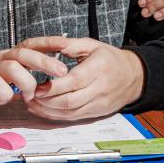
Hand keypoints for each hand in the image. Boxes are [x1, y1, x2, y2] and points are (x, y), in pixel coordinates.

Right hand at [0, 36, 68, 119]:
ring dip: (26, 83)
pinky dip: (5, 94)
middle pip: (23, 53)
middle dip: (45, 61)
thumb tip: (50, 80)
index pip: (29, 43)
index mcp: (8, 56)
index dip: (48, 42)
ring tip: (30, 96)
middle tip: (62, 72)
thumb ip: (25, 75)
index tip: (66, 43)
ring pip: (12, 68)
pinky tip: (5, 99)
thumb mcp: (7, 77)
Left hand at [26, 39, 143, 120]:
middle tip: (29, 95)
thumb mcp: (93, 45)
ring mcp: (99, 104)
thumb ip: (71, 45)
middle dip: (47, 101)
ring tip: (32, 103)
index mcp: (99, 68)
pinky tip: (43, 110)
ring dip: (48, 111)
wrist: (133, 77)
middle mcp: (100, 89)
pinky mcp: (96, 113)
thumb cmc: (111, 59)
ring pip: (70, 113)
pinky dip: (56, 116)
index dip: (54, 87)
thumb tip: (50, 45)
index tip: (38, 86)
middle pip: (70, 101)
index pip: (74, 82)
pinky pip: (73, 118)